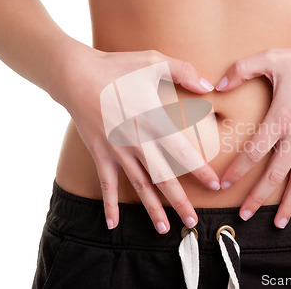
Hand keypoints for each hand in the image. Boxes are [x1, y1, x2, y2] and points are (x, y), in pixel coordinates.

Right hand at [54, 48, 219, 232]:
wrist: (75, 74)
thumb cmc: (117, 67)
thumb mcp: (153, 61)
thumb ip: (183, 71)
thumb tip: (208, 86)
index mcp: (153, 120)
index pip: (182, 152)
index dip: (199, 171)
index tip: (214, 186)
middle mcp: (137, 141)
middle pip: (162, 177)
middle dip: (180, 201)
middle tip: (193, 221)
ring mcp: (117, 150)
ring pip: (139, 185)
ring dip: (152, 209)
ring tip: (165, 229)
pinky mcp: (100, 153)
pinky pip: (105, 183)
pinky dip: (109, 204)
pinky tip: (112, 224)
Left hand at [215, 40, 290, 227]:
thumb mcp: (271, 58)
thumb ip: (241, 69)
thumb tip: (216, 85)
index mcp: (280, 118)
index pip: (253, 152)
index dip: (237, 170)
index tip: (224, 184)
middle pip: (274, 174)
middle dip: (258, 197)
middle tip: (244, 215)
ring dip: (289, 204)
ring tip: (279, 223)